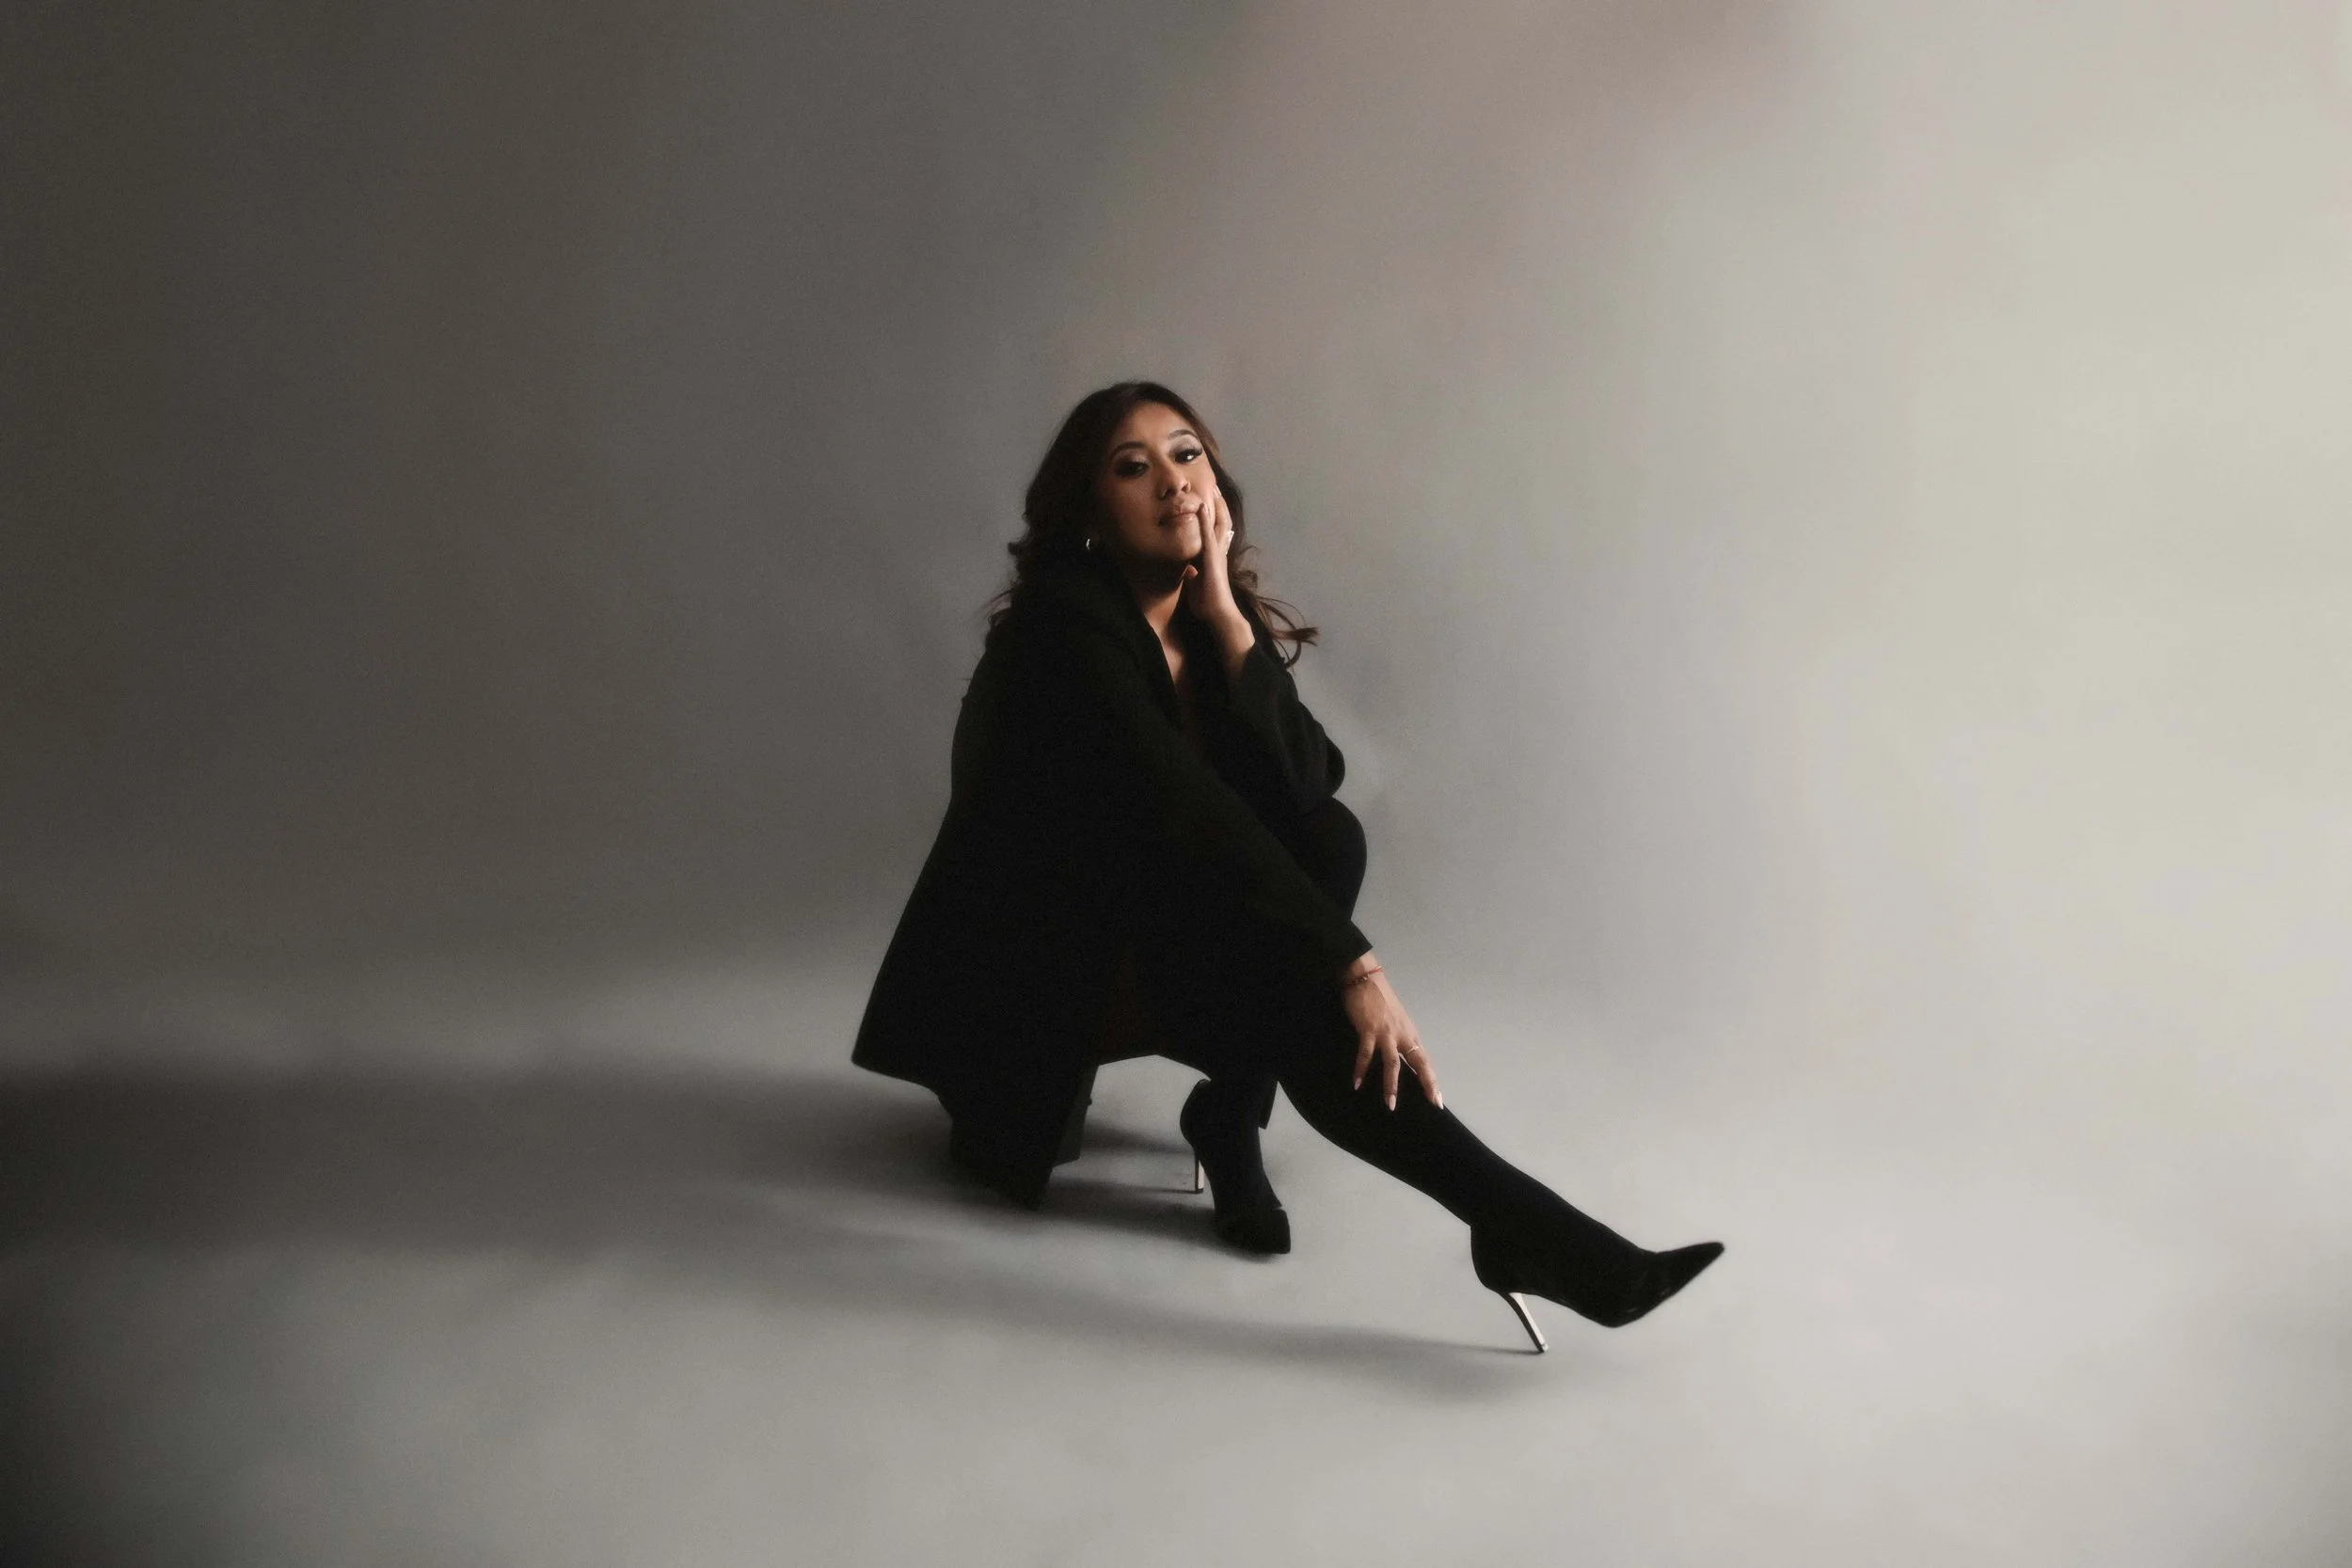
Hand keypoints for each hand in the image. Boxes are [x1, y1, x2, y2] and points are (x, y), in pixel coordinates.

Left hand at [1178, 482, 1244, 631]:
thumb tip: (1189, 571)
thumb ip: (1194, 576)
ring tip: (1212, 489)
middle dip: (1218, 505)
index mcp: (1215, 557)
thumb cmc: (1208, 603)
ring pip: (1218, 523)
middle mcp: (1219, 552)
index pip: (1216, 531)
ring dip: (1215, 505)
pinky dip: (1204, 519)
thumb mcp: (1197, 586)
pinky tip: (1201, 505)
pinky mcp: (1212, 558)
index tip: (1210, 500)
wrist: (1219, 614)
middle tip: (1214, 487)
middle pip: (1221, 522)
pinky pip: (1207, 534)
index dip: (1215, 515)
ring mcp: (1217, 553)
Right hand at [1338, 953, 1443, 1111]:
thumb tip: (1401, 1057)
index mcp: (1409, 1033)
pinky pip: (1366, 1054)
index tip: (1438, 1099)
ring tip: (1390, 1104)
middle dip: (1427, 1083)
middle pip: (1418, 1062)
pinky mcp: (1369, 1030)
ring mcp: (1386, 1033)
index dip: (1432, 1080)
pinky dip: (1361, 1070)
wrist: (1365, 978)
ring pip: (1393, 1063)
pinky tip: (1357, 1084)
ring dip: (1391, 1085)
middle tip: (1432, 1103)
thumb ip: (1399, 1038)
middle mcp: (1402, 1035)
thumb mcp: (1395, 1020)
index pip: (1424, 1060)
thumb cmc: (1379, 999)